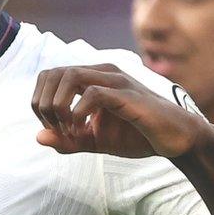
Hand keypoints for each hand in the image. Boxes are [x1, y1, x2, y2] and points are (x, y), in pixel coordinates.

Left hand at [31, 64, 210, 157]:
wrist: (176, 140)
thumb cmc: (136, 136)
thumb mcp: (94, 141)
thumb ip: (67, 140)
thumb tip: (37, 138)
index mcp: (92, 78)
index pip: (49, 76)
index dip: (40, 102)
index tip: (52, 129)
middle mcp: (101, 72)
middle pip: (53, 73)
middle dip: (45, 104)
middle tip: (56, 130)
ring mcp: (115, 80)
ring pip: (70, 76)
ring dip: (59, 105)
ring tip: (68, 130)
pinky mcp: (127, 94)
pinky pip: (93, 93)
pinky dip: (78, 113)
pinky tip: (83, 130)